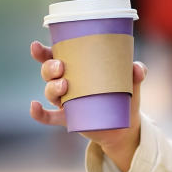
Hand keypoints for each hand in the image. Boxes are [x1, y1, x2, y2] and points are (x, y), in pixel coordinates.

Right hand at [29, 40, 145, 171]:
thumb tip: (137, 68)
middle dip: (49, 68)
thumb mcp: (132, 82)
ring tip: (64, 86)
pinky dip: (37, 113)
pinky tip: (34, 106)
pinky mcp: (67, 119)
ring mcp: (65, 102)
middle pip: (48, 72)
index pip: (55, 56)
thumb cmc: (125, 95)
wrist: (125, 125)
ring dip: (50, 88)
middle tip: (61, 67)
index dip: (42, 52)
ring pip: (49, 92)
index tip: (36, 47)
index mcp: (78, 68)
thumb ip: (137, 72)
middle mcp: (67, 83)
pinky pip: (47, 117)